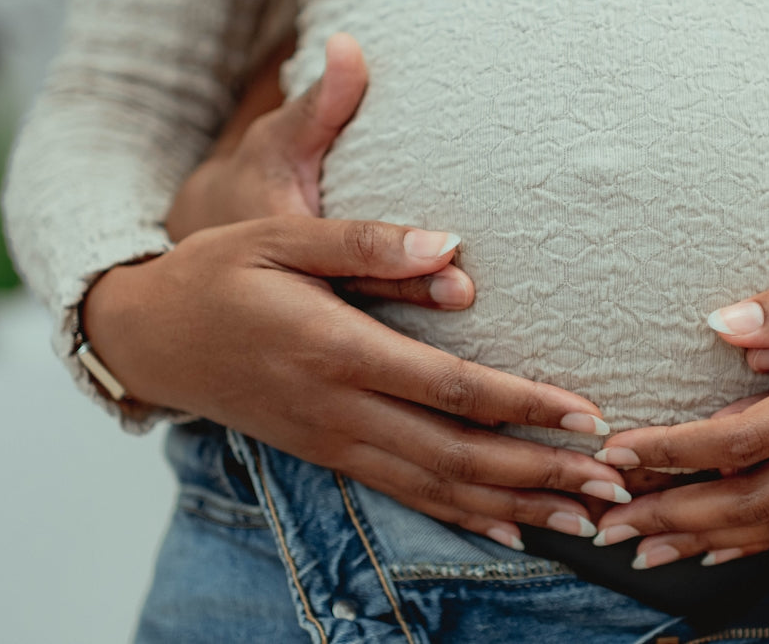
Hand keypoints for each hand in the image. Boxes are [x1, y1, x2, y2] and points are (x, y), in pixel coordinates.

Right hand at [88, 35, 630, 549]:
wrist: (152, 335)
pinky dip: (465, 517)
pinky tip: (512, 532)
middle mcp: (342, 409)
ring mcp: (336, 441)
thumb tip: (453, 249)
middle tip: (617, 485)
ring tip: (586, 520)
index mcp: (338, 350)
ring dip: (518, 505)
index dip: (526, 406)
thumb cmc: (222, 273)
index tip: (590, 417)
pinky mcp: (331, 454)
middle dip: (543, 473)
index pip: (452, 388)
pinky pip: (408, 496)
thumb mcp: (283, 235)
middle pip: (460, 454)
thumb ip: (369, 244)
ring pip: (441, 488)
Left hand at [591, 107, 768, 568]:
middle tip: (607, 524)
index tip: (617, 452)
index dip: (674, 452)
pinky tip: (725, 545)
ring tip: (646, 549)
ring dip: (710, 539)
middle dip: (674, 516)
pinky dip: (764, 539)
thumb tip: (721, 325)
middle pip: (754, 500)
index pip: (745, 438)